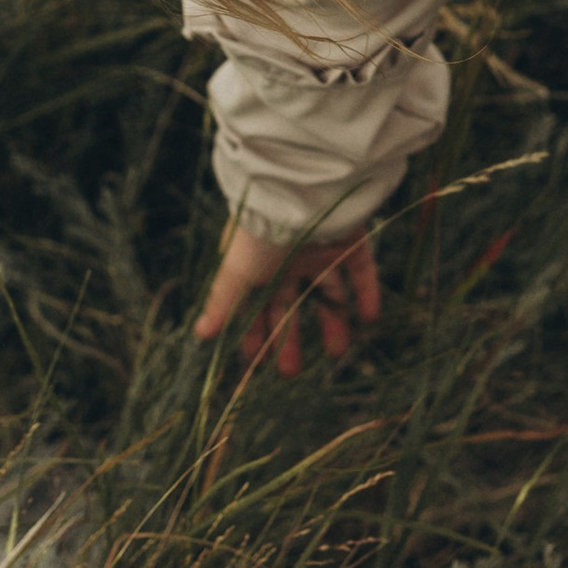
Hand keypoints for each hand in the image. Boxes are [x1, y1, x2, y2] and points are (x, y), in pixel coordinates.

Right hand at [195, 221, 383, 376]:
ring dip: (332, 322)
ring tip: (337, 352)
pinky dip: (366, 293)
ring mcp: (320, 249)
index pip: (255, 307)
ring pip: (328, 291)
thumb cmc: (260, 234)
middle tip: (290, 373)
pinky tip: (368, 318)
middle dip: (288, 339)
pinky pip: (361, 270)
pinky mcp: (350, 239)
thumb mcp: (237, 270)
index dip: (254, 334)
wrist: (299, 193)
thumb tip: (199, 334)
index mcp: (259, 265)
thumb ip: (222, 303)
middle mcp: (289, 258)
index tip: (256, 364)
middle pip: (289, 306)